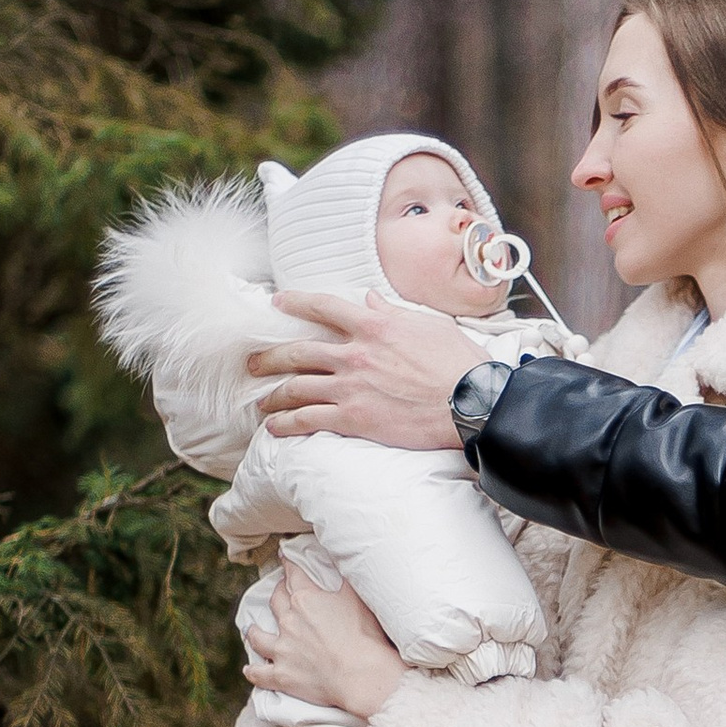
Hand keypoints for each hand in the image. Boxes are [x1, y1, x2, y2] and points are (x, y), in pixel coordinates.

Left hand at [248, 566, 404, 720]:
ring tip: (253, 628)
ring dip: (254, 631)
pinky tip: (249, 669)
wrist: (360, 674)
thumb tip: (339, 564)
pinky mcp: (282, 675)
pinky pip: (260, 673)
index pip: (293, 574)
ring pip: (258, 636)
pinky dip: (253, 671)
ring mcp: (282, 649)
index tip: (284, 556)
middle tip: (281, 590)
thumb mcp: (357, 599)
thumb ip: (343, 581)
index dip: (288, 564)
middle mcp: (289, 621)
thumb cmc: (365, 636)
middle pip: (276, 601)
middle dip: (278, 592)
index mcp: (306, 599)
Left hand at [250, 290, 482, 449]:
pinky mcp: (354, 419)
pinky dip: (287, 424)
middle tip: (253, 362)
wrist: (473, 403)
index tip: (278, 303)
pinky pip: (309, 420)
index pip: (323, 307)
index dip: (296, 303)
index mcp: (373, 325)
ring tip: (262, 400)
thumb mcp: (429, 325)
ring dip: (274, 394)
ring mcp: (351, 388)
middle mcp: (355, 354)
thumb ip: (394, 312)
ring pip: (297, 387)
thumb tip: (371, 299)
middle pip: (298, 352)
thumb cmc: (458, 363)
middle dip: (269, 357)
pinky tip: (275, 428)